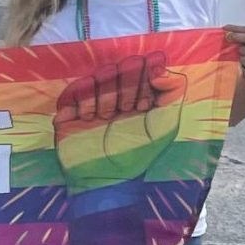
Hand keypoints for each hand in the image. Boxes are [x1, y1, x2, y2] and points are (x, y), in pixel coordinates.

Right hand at [53, 51, 187, 195]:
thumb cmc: (137, 154)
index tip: (146, 96)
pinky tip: (88, 117)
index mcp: (142, 96)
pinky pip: (74, 89)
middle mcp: (118, 95)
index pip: (144, 66)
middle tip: (128, 108)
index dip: (146, 73)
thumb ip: (174, 92)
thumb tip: (159, 68)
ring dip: (105, 94)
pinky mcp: (70, 109)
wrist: (105, 178)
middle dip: (127, 83)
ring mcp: (94, 100)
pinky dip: (83, 100)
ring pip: (98, 76)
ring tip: (106, 116)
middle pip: (121, 67)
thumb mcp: (166, 124)